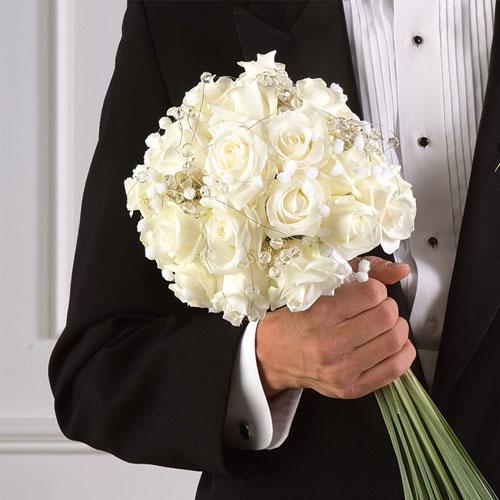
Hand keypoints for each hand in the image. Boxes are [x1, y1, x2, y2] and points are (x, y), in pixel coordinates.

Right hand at [255, 256, 415, 399]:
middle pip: (386, 317)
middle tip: (378, 307)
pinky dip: (402, 352)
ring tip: (384, 325)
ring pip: (394, 341)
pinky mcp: (351, 388)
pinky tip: (391, 344)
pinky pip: (395, 369)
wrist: (274, 355)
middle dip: (388, 307)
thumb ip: (359, 274)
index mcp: (319, 315)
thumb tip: (401, 271)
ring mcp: (341, 370)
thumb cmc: (296, 319)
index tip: (369, 291)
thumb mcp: (318, 289)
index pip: (372, 294)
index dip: (376, 288)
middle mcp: (329, 344)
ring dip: (396, 327)